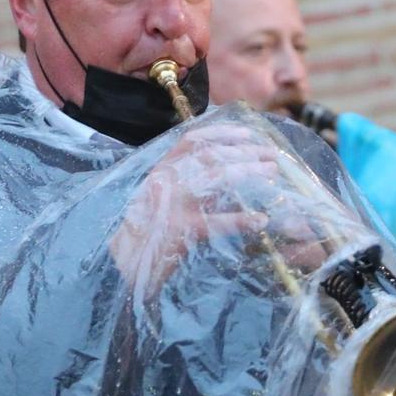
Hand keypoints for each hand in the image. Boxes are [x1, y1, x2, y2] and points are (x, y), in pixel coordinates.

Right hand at [110, 124, 330, 286]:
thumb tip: (228, 169)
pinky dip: (241, 220)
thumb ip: (187, 181)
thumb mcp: (162, 196)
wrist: (122, 263)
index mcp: (161, 169)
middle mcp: (165, 179)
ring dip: (248, 173)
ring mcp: (171, 203)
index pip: (193, 139)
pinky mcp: (178, 230)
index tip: (250, 134)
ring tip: (271, 175)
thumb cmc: (148, 230)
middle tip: (272, 156)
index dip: (224, 133)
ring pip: (216, 178)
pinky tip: (260, 220)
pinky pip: (216, 222)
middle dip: (246, 152)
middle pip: (211, 156)